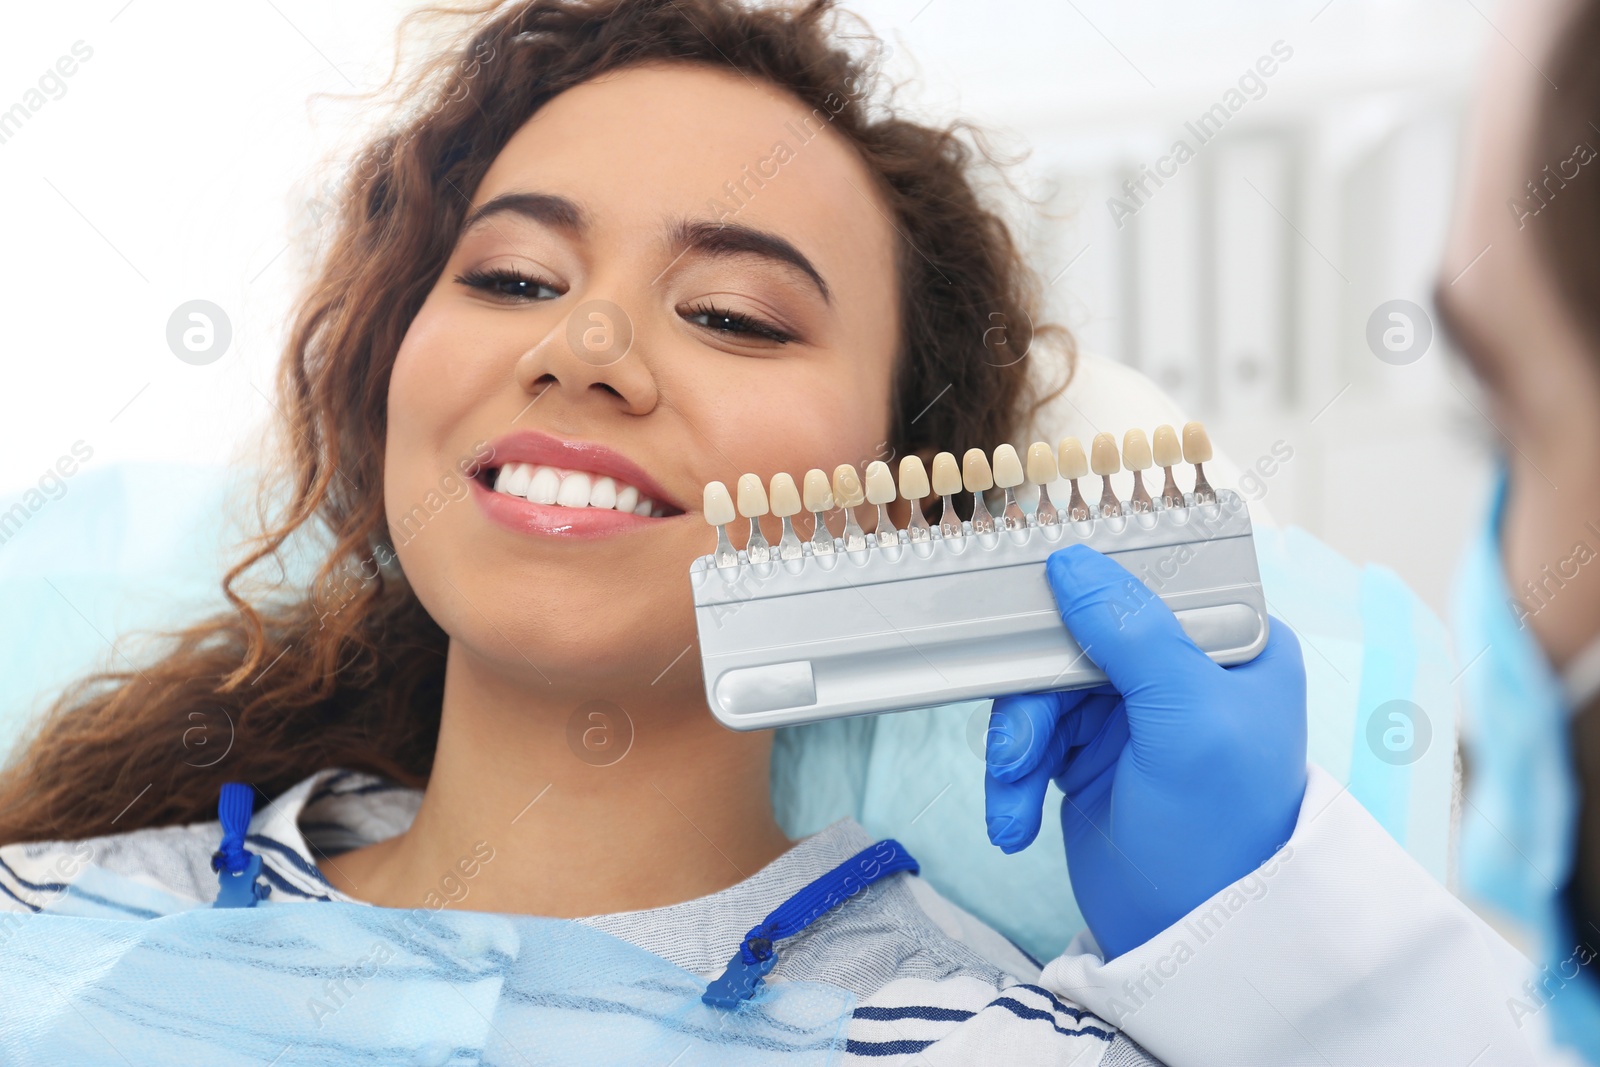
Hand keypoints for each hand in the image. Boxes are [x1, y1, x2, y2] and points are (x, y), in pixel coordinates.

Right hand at [984, 544, 1306, 958]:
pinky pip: (1031, 739)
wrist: (1193, 942)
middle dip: (1033, 696)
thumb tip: (1072, 561)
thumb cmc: (1218, 831)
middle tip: (1016, 750)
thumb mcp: (1187, 717)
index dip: (1084, 594)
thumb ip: (1132, 632)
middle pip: (1076, 638)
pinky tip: (1013, 819)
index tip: (1032, 610)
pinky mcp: (1091, 756)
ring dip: (1016, 744)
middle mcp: (1183, 670)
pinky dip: (1012, 777)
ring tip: (1011, 792)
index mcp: (1233, 645)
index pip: (1147, 585)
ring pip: (1041, 688)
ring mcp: (1133, 714)